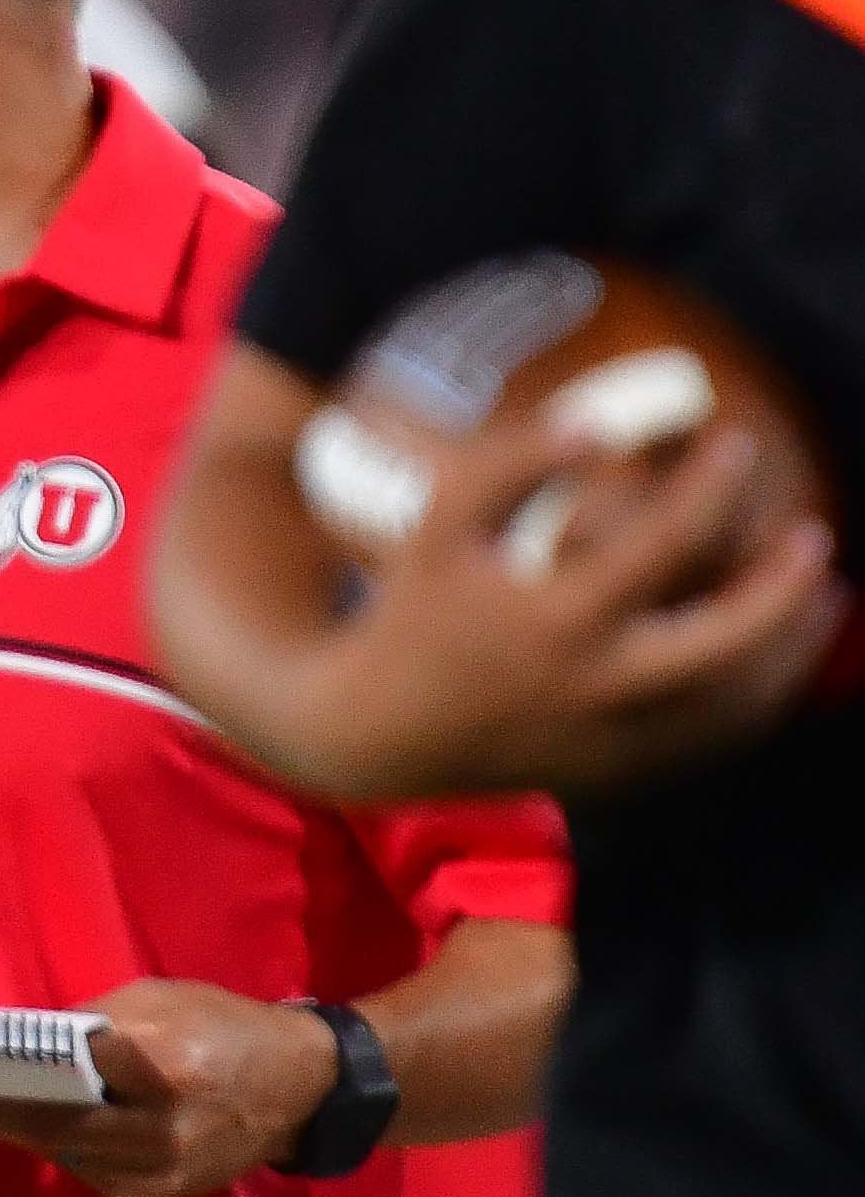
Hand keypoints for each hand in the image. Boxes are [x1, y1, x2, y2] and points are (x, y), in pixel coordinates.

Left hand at [0, 978, 342, 1196]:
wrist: (300, 1088)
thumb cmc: (221, 1027)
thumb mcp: (157, 1001)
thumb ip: (91, 1026)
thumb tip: (19, 1046)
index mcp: (163, 1067)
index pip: (62, 1078)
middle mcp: (162, 1131)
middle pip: (52, 1127)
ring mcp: (160, 1174)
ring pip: (63, 1153)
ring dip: (24, 1129)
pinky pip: (87, 1172)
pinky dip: (64, 1147)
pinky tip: (51, 1125)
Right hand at [308, 417, 844, 798]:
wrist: (376, 733)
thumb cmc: (411, 615)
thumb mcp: (437, 531)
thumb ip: (509, 465)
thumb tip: (599, 425)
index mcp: (552, 620)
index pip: (666, 542)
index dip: (713, 484)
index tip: (737, 444)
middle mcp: (591, 686)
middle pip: (726, 639)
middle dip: (783, 586)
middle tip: (815, 537)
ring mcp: (612, 738)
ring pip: (736, 700)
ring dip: (791, 646)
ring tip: (820, 595)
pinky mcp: (617, 772)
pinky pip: (711, 741)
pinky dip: (755, 699)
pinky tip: (772, 657)